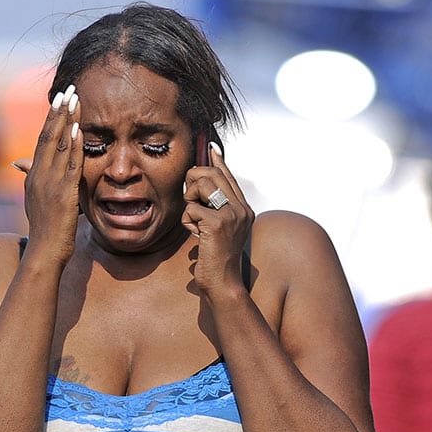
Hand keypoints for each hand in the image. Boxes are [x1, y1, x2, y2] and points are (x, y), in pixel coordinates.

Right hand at [13, 85, 83, 264]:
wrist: (44, 252)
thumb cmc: (45, 231)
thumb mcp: (36, 202)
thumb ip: (33, 182)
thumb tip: (22, 167)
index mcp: (33, 176)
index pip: (41, 140)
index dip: (51, 119)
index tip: (58, 101)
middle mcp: (39, 175)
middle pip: (48, 136)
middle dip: (58, 112)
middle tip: (67, 90)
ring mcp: (50, 183)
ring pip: (58, 145)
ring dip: (68, 121)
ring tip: (75, 100)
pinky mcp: (63, 193)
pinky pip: (69, 164)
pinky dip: (74, 146)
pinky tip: (79, 130)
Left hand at [181, 142, 254, 294]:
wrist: (223, 283)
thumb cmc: (216, 260)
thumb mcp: (219, 230)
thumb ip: (214, 209)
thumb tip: (202, 186)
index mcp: (244, 209)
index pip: (228, 177)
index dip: (217, 161)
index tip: (210, 148)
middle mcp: (241, 208)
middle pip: (212, 173)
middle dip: (193, 180)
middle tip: (190, 198)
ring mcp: (231, 214)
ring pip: (201, 185)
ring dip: (189, 201)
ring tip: (194, 220)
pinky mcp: (217, 223)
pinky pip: (190, 208)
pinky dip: (187, 222)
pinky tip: (196, 236)